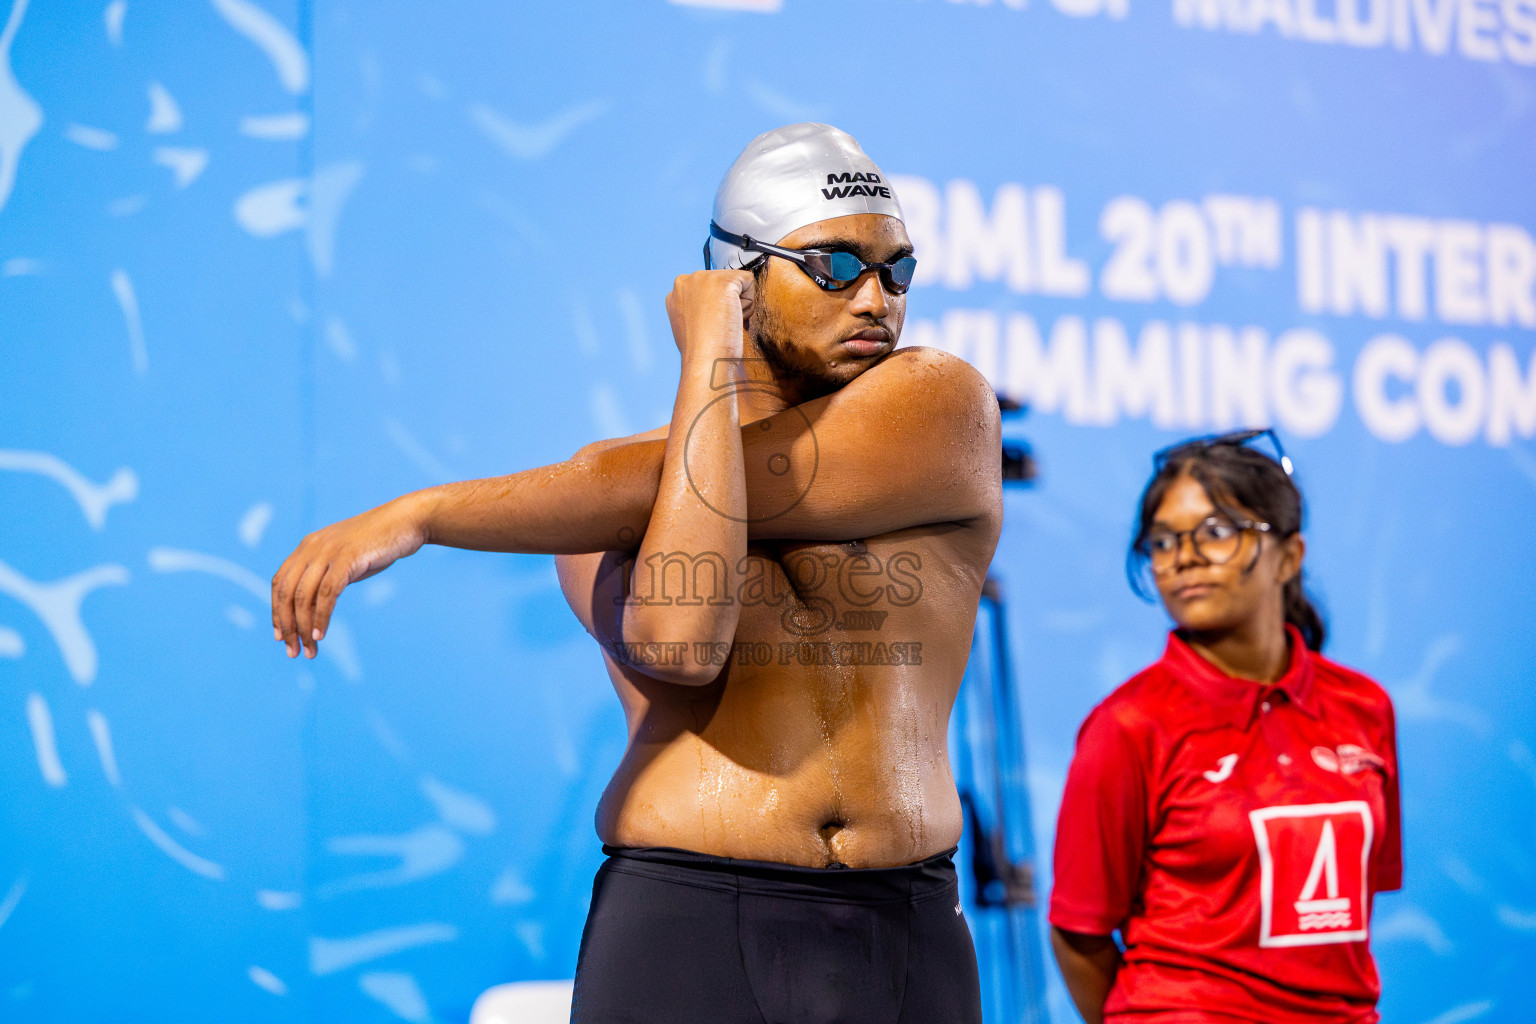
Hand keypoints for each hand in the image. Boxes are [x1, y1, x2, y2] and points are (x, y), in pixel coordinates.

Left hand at [270, 495, 428, 657]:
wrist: (406, 521)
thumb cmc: (379, 543)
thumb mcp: (346, 559)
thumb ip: (328, 576)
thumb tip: (315, 604)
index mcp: (307, 546)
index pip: (279, 583)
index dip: (276, 611)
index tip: (280, 636)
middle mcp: (311, 548)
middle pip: (286, 593)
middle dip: (287, 626)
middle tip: (293, 652)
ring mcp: (328, 552)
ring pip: (304, 596)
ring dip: (304, 628)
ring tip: (310, 650)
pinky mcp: (346, 558)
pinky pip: (326, 594)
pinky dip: (321, 617)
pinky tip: (320, 634)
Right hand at [665, 269, 753, 363]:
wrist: (706, 361)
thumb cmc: (702, 353)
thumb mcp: (692, 326)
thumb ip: (699, 310)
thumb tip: (716, 308)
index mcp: (675, 294)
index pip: (708, 289)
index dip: (716, 307)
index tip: (712, 326)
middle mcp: (685, 281)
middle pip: (722, 283)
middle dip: (727, 304)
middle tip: (718, 327)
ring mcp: (702, 278)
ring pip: (736, 283)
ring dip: (738, 305)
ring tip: (723, 324)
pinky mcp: (723, 280)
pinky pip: (749, 283)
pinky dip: (749, 303)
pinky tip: (733, 319)